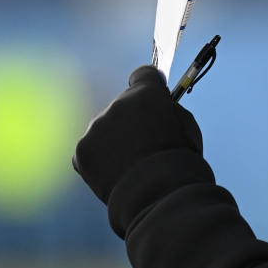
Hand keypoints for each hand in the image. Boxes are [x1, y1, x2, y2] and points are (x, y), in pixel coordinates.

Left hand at [73, 65, 202, 204]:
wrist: (157, 193)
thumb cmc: (179, 160)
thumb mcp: (186, 126)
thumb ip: (168, 111)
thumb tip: (159, 109)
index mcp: (147, 93)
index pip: (143, 74)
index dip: (149, 85)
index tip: (152, 98)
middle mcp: (118, 104)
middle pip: (123, 104)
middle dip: (133, 119)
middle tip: (145, 143)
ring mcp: (96, 127)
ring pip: (106, 128)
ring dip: (115, 139)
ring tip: (132, 164)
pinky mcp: (81, 151)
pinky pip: (91, 149)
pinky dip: (100, 159)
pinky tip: (116, 173)